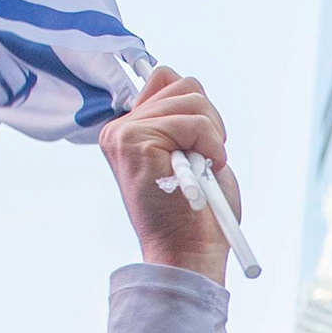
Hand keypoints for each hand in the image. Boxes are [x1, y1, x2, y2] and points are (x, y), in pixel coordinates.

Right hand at [98, 66, 236, 279]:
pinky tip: (201, 173)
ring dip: (212, 136)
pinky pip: (194, 122)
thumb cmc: (196, 213)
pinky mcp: (135, 140)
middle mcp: (119, 129)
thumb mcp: (190, 154)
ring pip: (192, 98)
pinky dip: (210, 146)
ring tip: (202, 169)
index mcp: (129, 131)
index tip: (198, 148)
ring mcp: (124, 133)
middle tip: (204, 161)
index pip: (166, 79)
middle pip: (184, 84)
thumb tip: (177, 79)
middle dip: (209, 122)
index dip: (197, 110)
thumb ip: (181, 117)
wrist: (188, 253)